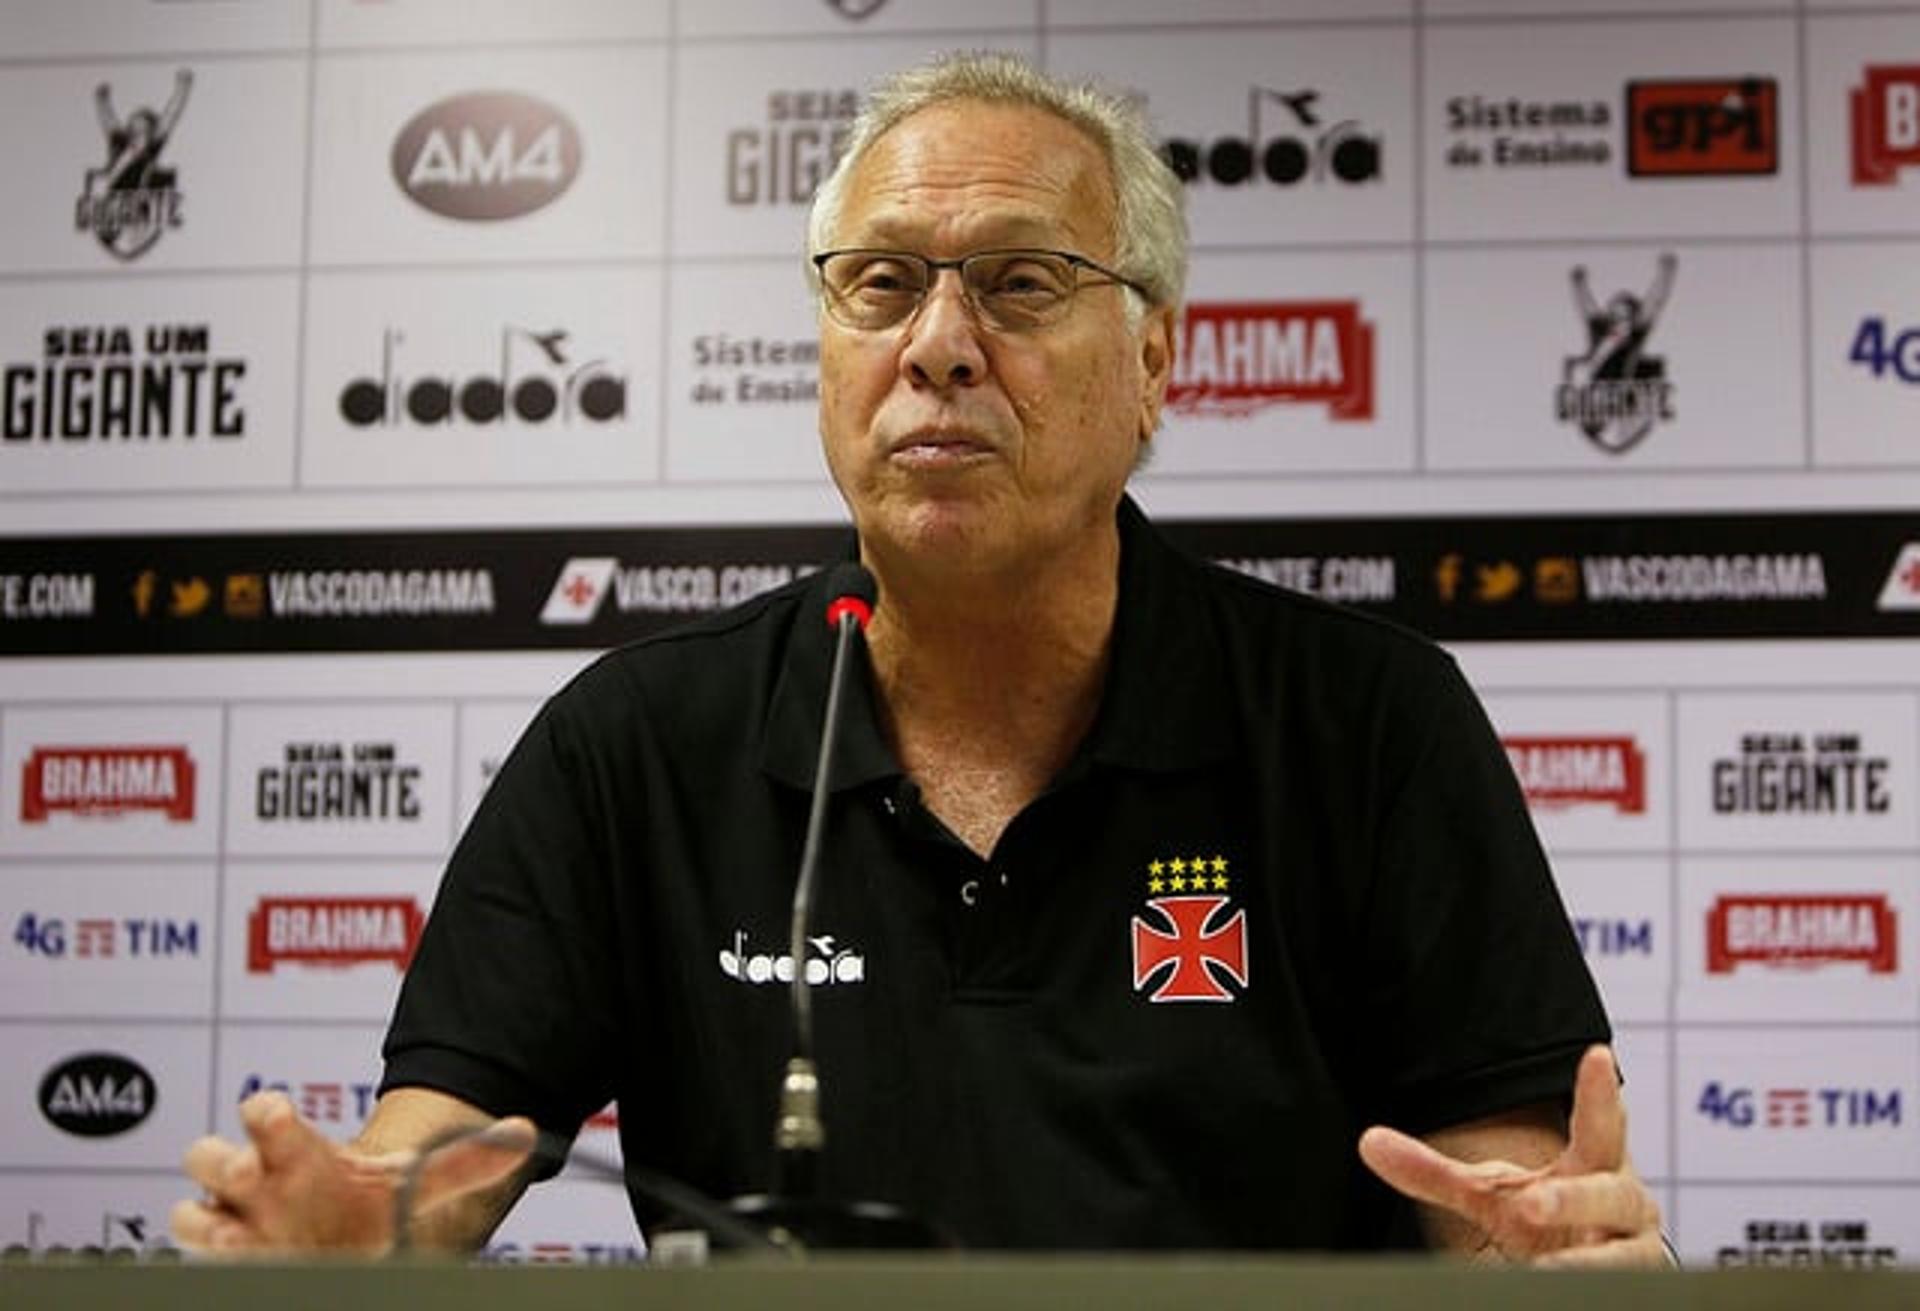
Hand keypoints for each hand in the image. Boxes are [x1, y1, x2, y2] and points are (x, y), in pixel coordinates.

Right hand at [171, 1091, 533, 1256]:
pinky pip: (193, 1254)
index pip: (266, 1115)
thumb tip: (527, 1133)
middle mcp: (257, 1182)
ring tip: (238, 1234)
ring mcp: (236, 1223)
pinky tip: (250, 1262)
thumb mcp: (421, 1180)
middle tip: (246, 1170)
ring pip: (191, 1210)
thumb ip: (471, 1159)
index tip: (273, 1111)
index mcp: (298, 1150)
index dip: (264, 1111)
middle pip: (208, 1155)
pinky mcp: (230, 1258)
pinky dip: (210, 1256)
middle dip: (219, 1160)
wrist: (348, 1242)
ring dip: (204, 1219)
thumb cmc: (370, 1202)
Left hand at [1358, 1045, 1666, 1266]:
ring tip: (1547, 1270)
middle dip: (1572, 1199)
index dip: (1600, 1090)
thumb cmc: (1543, 1220)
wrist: (1586, 1273)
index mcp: (1592, 1163)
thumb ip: (1431, 1171)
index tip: (1598, 1054)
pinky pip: (1620, 1290)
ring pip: (1623, 1254)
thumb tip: (1369, 1142)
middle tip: (1529, 1204)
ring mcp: (1634, 1251)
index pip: (1599, 1122)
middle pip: (1608, 1193)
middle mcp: (1624, 1202)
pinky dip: (1590, 1287)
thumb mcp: (1486, 1194)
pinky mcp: (1636, 1287)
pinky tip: (1555, 1287)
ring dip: (1586, 1260)